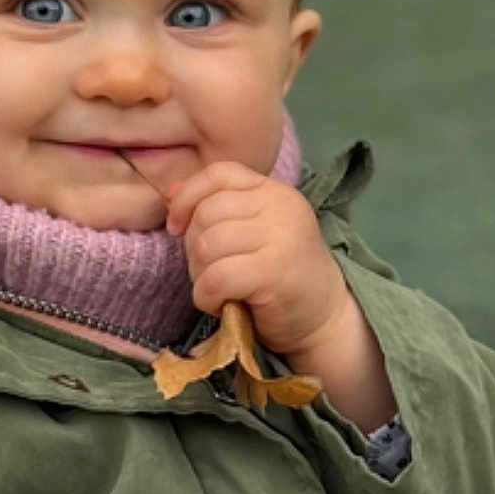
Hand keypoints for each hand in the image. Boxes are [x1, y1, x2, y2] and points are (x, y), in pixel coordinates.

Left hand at [167, 161, 395, 429]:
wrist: (323, 319)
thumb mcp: (253, 233)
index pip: (218, 174)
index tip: (177, 227)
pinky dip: (207, 297)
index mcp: (274, 191)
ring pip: (207, 245)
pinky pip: (216, 278)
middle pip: (207, 213)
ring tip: (218, 290)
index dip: (187, 198)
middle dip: (194, 249)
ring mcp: (280, 237)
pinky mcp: (273, 272)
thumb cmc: (282, 277)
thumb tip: (171, 192)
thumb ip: (218, 209)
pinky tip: (220, 305)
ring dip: (200, 275)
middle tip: (210, 274)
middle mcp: (280, 206)